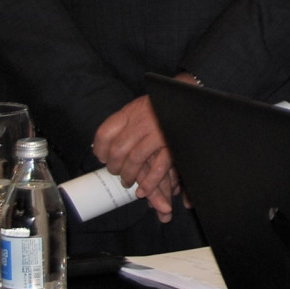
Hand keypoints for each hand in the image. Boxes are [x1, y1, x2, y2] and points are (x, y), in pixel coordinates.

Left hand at [93, 96, 177, 221]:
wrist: (189, 98)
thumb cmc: (162, 106)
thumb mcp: (139, 107)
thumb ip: (124, 123)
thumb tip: (102, 147)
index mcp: (131, 111)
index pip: (105, 133)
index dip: (100, 150)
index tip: (102, 158)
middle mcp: (142, 121)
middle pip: (118, 150)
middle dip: (114, 167)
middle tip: (116, 172)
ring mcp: (158, 133)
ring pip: (135, 160)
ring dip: (128, 175)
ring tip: (127, 181)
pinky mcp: (173, 144)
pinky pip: (158, 167)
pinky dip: (149, 183)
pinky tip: (142, 190)